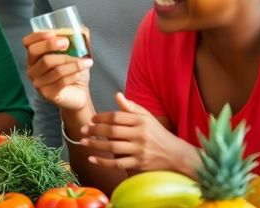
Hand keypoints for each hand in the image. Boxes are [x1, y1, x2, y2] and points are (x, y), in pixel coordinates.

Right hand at [23, 31, 93, 110]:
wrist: (78, 94)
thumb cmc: (73, 72)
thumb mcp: (76, 53)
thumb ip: (77, 40)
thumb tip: (81, 28)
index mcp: (35, 56)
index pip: (27, 43)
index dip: (38, 36)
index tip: (53, 33)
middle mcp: (32, 68)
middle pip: (35, 52)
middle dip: (50, 45)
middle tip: (67, 43)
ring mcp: (38, 82)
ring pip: (53, 68)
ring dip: (72, 63)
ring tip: (86, 62)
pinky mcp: (47, 94)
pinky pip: (60, 82)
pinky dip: (73, 75)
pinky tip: (80, 73)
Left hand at [80, 93, 198, 173]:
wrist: (177, 155)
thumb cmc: (158, 134)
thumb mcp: (148, 118)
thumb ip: (131, 108)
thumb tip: (117, 95)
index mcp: (141, 121)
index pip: (116, 117)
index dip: (101, 117)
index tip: (91, 119)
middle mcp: (140, 135)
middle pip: (112, 131)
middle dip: (94, 130)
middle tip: (82, 130)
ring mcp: (140, 150)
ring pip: (112, 147)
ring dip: (95, 145)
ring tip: (83, 142)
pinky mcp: (139, 164)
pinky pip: (118, 163)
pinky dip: (103, 162)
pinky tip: (92, 159)